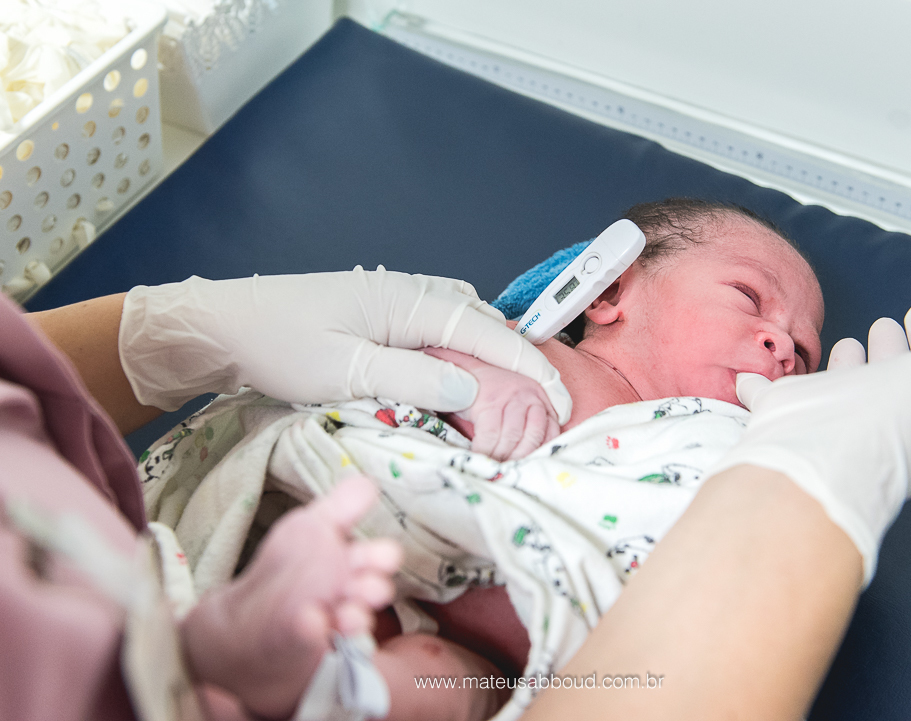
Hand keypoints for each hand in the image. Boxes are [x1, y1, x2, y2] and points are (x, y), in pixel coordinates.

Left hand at [118, 268, 571, 421]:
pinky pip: (440, 325)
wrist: (223, 324)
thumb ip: (415, 378)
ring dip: (493, 353)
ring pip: (464, 321)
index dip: (531, 369)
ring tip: (513, 393)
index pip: (490, 334)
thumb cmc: (278, 346)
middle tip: (543, 405)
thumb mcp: (347, 372)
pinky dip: (464, 347)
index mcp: (409, 302)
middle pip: (485, 322)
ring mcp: (395, 297)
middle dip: (521, 360)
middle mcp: (411, 292)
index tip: (562, 403)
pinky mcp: (381, 310)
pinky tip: (461, 372)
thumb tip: (474, 388)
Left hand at [180, 477, 401, 719]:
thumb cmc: (288, 572)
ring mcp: (327, 623)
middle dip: (373, 586)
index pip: (382, 558)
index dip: (382, 557)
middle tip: (365, 584)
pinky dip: (312, 628)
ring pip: (352, 619)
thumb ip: (342, 506)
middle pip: (374, 591)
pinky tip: (310, 619)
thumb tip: (369, 481)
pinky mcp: (301, 645)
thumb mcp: (311, 528)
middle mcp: (349, 596)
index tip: (379, 555)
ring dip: (353, 614)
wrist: (247, 624)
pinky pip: (311, 637)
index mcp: (354, 564)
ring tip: (342, 612)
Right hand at [424, 347, 560, 459]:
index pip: (550, 431)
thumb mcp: (515, 404)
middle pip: (532, 438)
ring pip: (512, 438)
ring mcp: (510, 397)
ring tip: (493, 466)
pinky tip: (479, 456)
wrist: (463, 369)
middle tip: (507, 471)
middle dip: (519, 459)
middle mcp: (530, 395)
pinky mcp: (489, 402)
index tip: (527, 466)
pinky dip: (485, 450)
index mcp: (541, 397)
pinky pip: (490, 435)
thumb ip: (527, 423)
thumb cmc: (489, 392)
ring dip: (501, 457)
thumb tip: (528, 456)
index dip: (538, 453)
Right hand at [720, 301, 910, 584]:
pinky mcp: (783, 415)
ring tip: (848, 344)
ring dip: (846, 364)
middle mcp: (883, 414)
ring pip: (840, 384)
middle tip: (888, 325)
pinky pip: (768, 395)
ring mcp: (831, 416)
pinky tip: (754, 378)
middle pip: (892, 375)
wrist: (833, 449)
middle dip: (894, 347)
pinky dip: (760, 386)